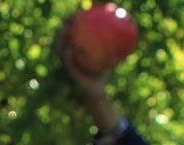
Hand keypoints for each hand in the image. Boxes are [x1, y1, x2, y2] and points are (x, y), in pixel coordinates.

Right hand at [54, 15, 121, 134]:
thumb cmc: (102, 74)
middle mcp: (71, 56)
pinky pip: (67, 62)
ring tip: (64, 31)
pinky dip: (67, 55)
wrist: (97, 91)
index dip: (71, 23)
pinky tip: (69, 49)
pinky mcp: (70, 72)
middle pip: (63, 39)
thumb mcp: (108, 57)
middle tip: (67, 19)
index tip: (75, 14)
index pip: (71, 34)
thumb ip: (112, 46)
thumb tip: (123, 33)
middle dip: (63, 28)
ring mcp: (69, 64)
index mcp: (77, 51)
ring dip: (60, 39)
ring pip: (61, 49)